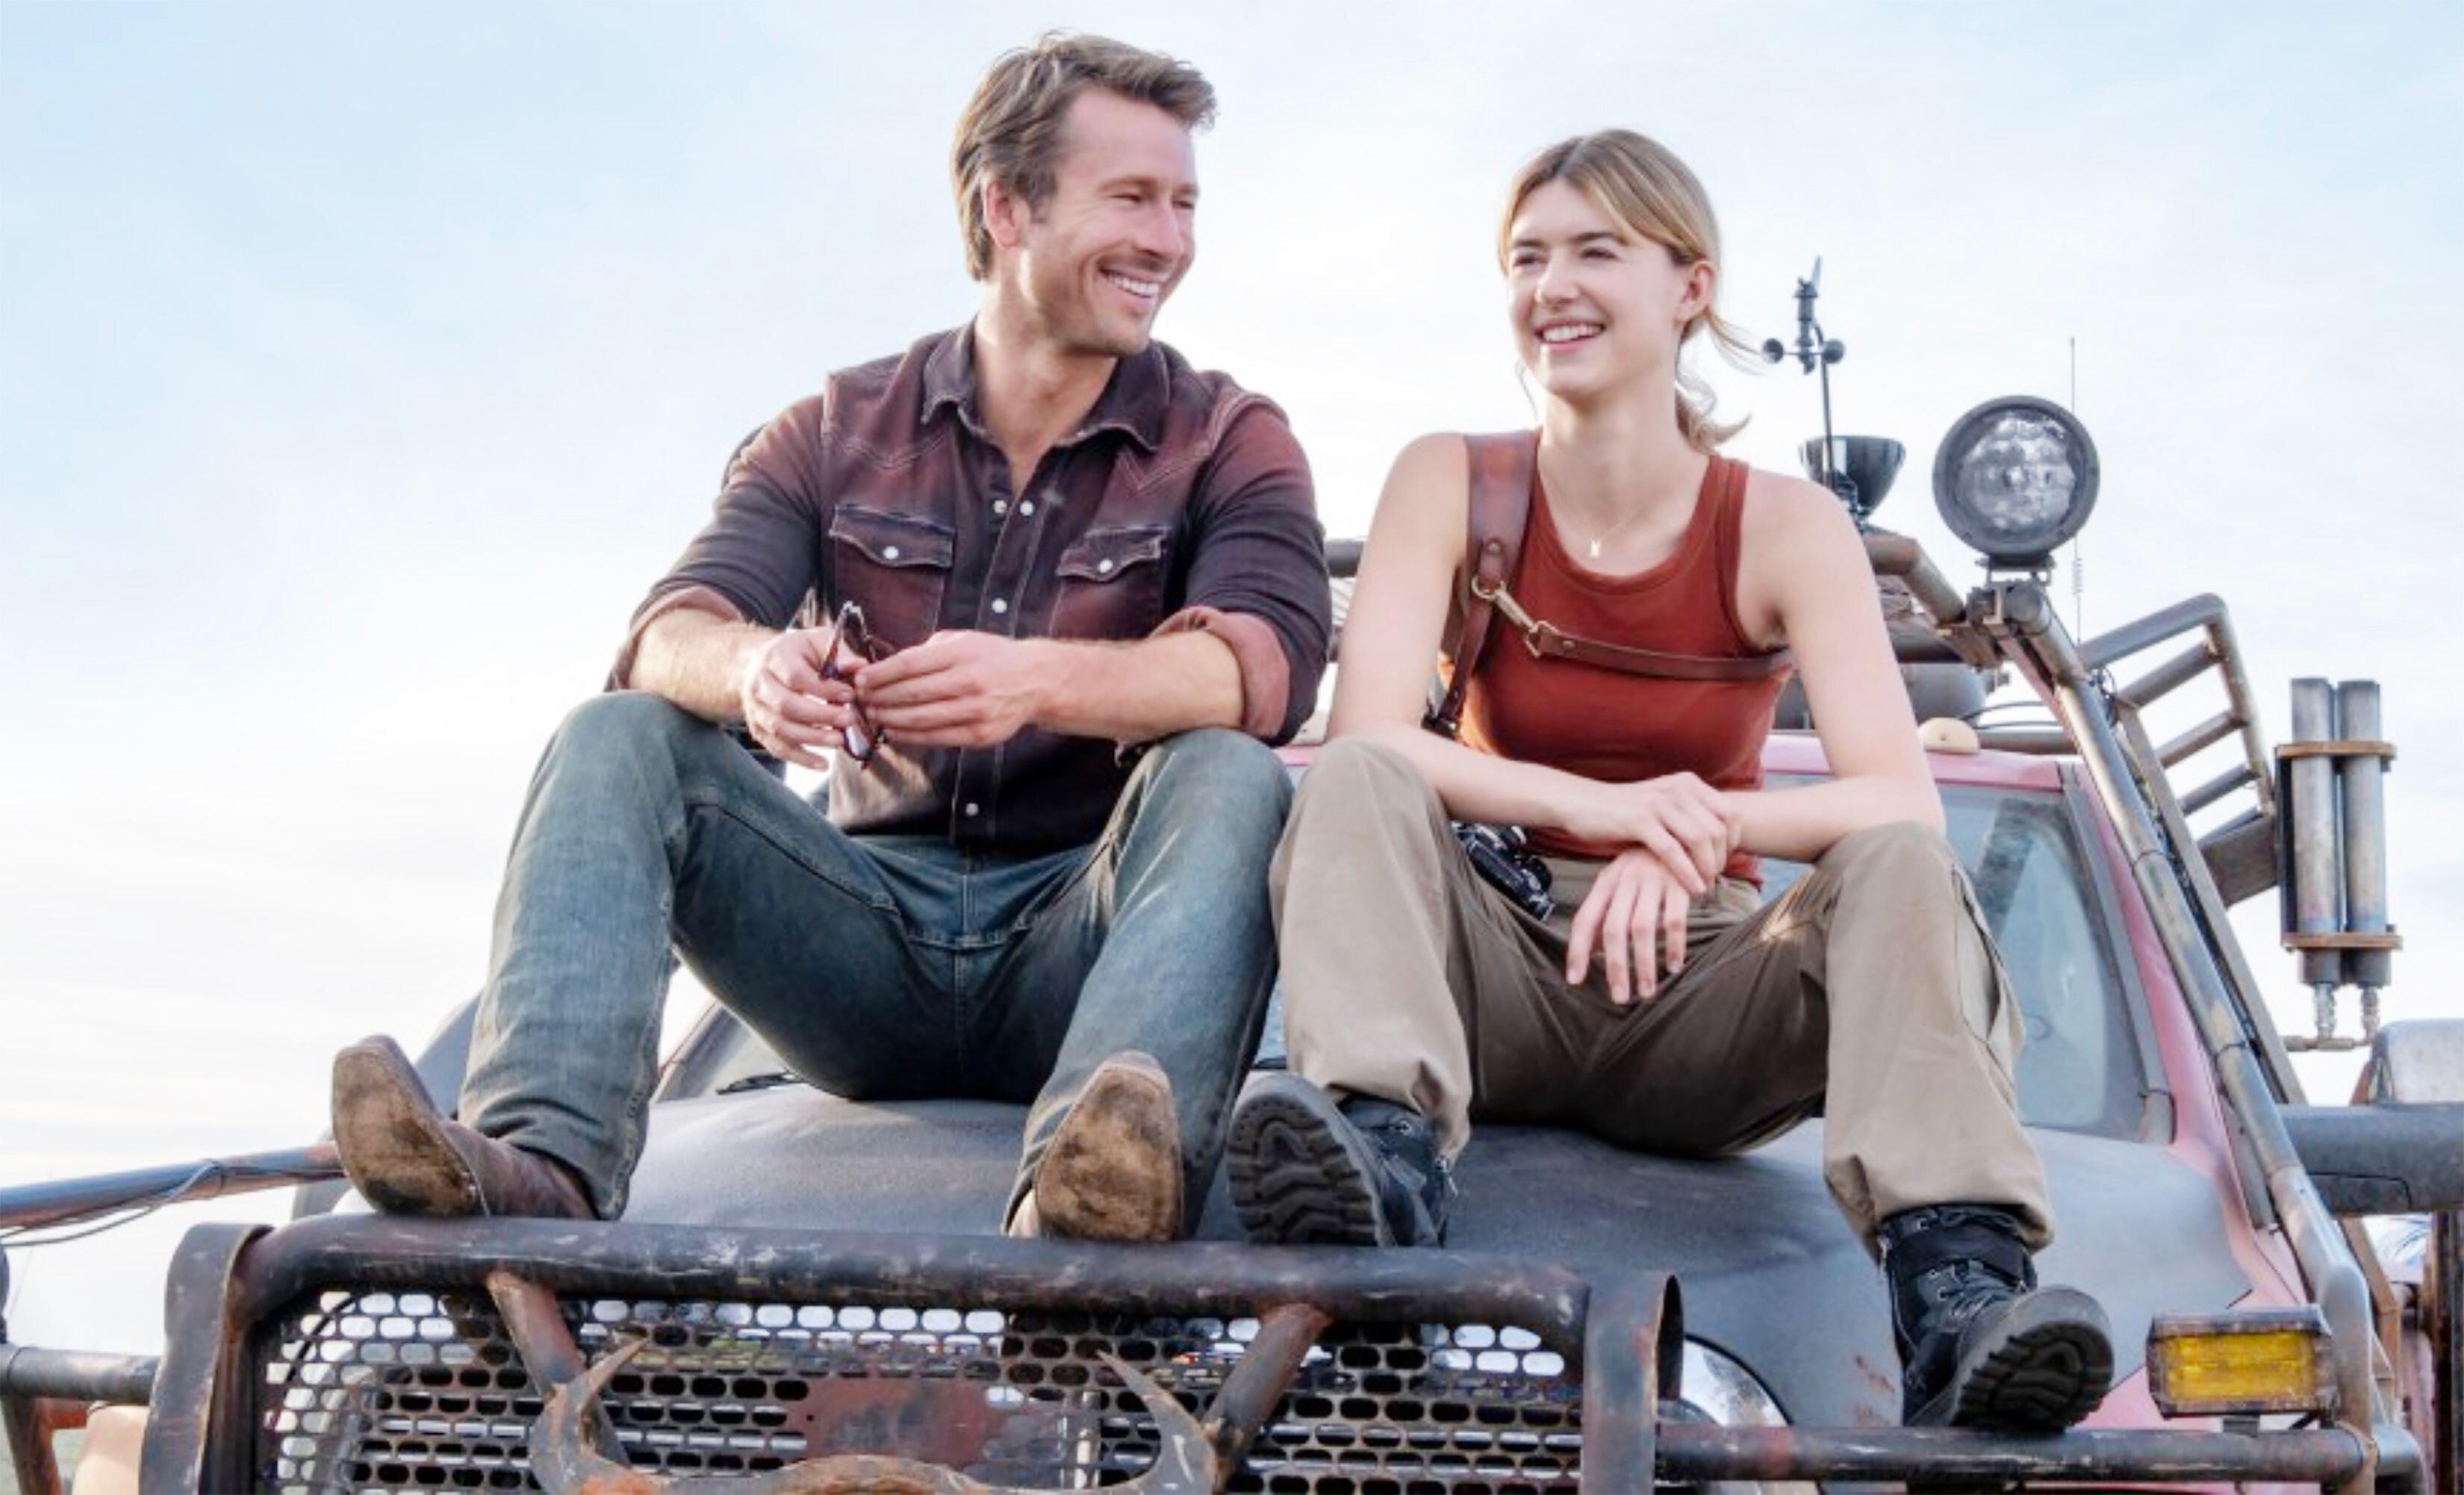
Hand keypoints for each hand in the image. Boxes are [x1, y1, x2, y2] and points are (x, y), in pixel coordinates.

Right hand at [737, 625, 866, 770]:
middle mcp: (760, 683)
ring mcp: (756, 708)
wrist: (757, 665)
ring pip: (780, 728)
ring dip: (812, 738)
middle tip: (848, 720)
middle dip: (820, 715)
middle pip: (786, 705)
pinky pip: (777, 747)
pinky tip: (822, 764)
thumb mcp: (816, 641)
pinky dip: (800, 758)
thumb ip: (839, 653)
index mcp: (775, 657)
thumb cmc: (797, 653)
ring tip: (840, 741)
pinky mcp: (759, 728)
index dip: (823, 688)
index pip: (796, 676)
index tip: (850, 694)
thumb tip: (860, 668)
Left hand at [855, 631, 1050, 748]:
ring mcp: (976, 711)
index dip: (881, 674)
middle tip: (859, 700)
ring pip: (921, 718)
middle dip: (880, 698)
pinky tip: (893, 732)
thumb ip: (928, 651)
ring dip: (890, 719)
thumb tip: (888, 667)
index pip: (911, 664)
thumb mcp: (963, 640)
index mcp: (963, 653)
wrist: (1035, 681)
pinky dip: (910, 736)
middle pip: (912, 693)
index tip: (861, 679)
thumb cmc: (992, 657)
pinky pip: (937, 738)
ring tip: (871, 716)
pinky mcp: (980, 735)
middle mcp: (970, 682)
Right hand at [1563, 773, 1739, 895]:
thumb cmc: (1623, 812)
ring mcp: (1658, 803)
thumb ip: (1689, 817)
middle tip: (1713, 878)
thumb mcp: (1663, 806)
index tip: (1723, 861)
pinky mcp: (1639, 820)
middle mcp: (1677, 789)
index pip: (1731, 812)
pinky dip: (1687, 872)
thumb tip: (1720, 842)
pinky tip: (1692, 888)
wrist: (1580, 803)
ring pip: (1700, 839)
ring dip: (1707, 867)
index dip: (1734, 841)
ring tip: (1703, 885)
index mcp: (1688, 783)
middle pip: (1719, 828)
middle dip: (1721, 858)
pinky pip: (1673, 850)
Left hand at [1565, 848, 1693, 1005]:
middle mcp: (1625, 881)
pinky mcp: (1680, 884)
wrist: (1682, 830)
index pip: (1584, 920)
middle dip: (1615, 968)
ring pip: (1642, 929)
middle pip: (1613, 930)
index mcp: (1606, 882)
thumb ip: (1605, 911)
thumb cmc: (1645, 865)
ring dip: (1644, 965)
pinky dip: (1675, 946)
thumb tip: (1588, 952)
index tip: (1575, 980)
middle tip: (1619, 998)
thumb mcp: (1620, 880)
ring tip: (1647, 992)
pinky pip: (1676, 921)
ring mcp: (1653, 881)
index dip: (1578, 951)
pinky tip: (1675, 967)